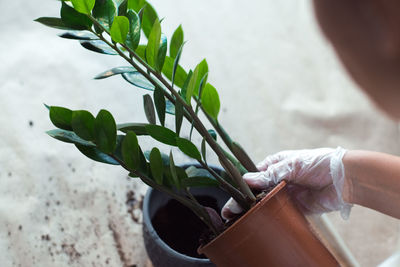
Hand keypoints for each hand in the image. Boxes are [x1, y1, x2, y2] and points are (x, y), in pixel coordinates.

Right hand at [221, 147, 351, 219]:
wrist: (345, 178)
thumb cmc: (319, 163)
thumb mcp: (291, 165)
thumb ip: (269, 174)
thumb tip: (247, 179)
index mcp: (276, 165)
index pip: (254, 175)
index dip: (242, 185)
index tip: (232, 194)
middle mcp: (279, 179)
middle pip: (257, 191)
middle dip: (244, 201)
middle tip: (230, 212)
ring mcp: (286, 194)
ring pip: (265, 203)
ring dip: (254, 210)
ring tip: (239, 219)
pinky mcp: (296, 207)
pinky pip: (279, 213)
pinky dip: (269, 217)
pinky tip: (258, 222)